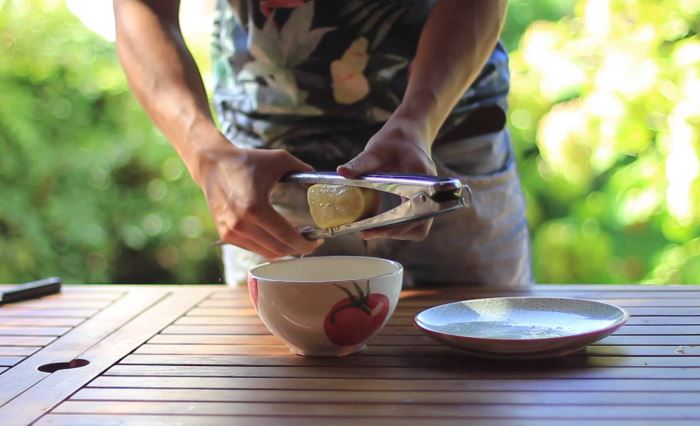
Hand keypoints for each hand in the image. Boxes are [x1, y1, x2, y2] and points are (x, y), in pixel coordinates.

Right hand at [198, 140, 321, 258]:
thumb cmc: (246, 161)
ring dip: (284, 250)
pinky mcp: (225, 234)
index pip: (286, 236)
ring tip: (295, 240)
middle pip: (278, 249)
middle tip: (310, 242)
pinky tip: (277, 237)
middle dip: (298, 249)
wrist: (212, 164)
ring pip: (266, 253)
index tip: (316, 241)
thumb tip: (317, 180)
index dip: (304, 244)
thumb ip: (302, 170)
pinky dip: (268, 246)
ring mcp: (231, 231)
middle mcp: (241, 224)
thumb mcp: (279, 159)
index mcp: (255, 208)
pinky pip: (253, 248)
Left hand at [337, 117, 435, 240]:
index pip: (415, 212)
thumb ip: (360, 162)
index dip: (397, 226)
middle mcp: (429, 192)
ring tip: (371, 230)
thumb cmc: (394, 140)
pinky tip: (379, 222)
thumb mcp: (375, 150)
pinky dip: (398, 226)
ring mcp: (426, 198)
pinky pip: (413, 221)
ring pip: (418, 227)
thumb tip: (342, 172)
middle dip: (394, 232)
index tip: (374, 229)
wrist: (408, 135)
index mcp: (422, 179)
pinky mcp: (420, 202)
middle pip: (419, 226)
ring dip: (397, 231)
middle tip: (367, 232)